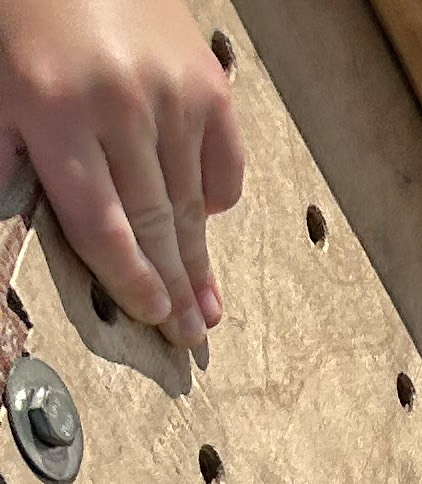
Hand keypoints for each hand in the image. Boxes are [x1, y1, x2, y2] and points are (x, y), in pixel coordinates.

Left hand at [0, 0, 244, 353]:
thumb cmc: (20, 18)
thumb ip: (4, 158)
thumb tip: (6, 236)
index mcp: (56, 111)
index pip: (103, 225)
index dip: (129, 281)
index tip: (150, 316)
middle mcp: (123, 106)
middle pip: (156, 223)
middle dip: (174, 287)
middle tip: (191, 337)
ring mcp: (174, 96)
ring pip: (193, 204)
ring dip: (201, 262)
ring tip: (210, 307)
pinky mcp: (209, 84)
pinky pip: (223, 165)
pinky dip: (215, 198)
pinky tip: (206, 223)